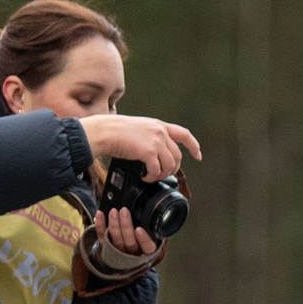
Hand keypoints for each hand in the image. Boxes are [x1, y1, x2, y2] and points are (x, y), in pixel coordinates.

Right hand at [80, 114, 201, 180]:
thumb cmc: (116, 132)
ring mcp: (156, 141)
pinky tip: (144, 178)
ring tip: (151, 177)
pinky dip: (151, 177)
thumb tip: (156, 155)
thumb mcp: (139, 129)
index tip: (198, 156)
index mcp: (159, 125)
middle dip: (172, 169)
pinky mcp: (148, 152)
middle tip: (162, 175)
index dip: (194, 146)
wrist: (105, 132)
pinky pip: (156, 171)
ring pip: (169, 166)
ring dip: (161, 175)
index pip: (184, 135)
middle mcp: (160, 132)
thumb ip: (151, 138)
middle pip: (177, 156)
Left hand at [99, 209, 158, 258]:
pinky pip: (102, 238)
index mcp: (146, 250)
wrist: (125, 252)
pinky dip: (100, 226)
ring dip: (114, 225)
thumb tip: (145, 209)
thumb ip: (149, 226)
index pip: (147, 247)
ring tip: (113, 212)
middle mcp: (133, 253)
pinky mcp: (106, 249)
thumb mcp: (150, 234)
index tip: (139, 229)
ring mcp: (118, 252)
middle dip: (126, 226)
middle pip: (130, 243)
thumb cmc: (141, 239)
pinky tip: (100, 214)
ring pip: (116, 240)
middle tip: (124, 211)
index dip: (144, 239)